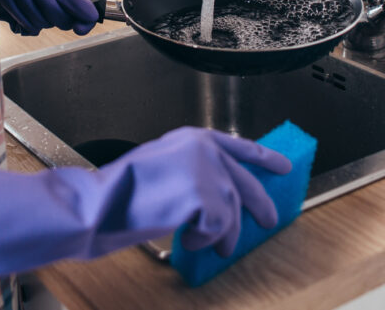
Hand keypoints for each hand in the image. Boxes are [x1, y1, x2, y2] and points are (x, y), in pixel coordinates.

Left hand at [0, 0, 98, 35]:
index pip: (87, 15)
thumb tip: (92, 15)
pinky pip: (27, 28)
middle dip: (46, 5)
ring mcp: (40, 16)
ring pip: (42, 25)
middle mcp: (57, 7)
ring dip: (25, 4)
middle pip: (63, 22)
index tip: (78, 28)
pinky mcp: (23, 23)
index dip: (85, 22)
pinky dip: (15, 11)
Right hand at [100, 126, 292, 257]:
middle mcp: (204, 149)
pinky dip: (205, 240)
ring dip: (223, 235)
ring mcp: (207, 170)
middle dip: (260, 207)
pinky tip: (187, 237)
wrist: (102, 204)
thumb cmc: (123, 191)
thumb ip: (195, 170)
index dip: (265, 158)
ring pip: (233, 211)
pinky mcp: (205, 195)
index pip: (240, 145)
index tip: (283, 167)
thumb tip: (225, 194)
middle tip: (267, 222)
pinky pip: (219, 227)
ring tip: (210, 245)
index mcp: (193, 139)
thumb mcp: (164, 165)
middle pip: (247, 183)